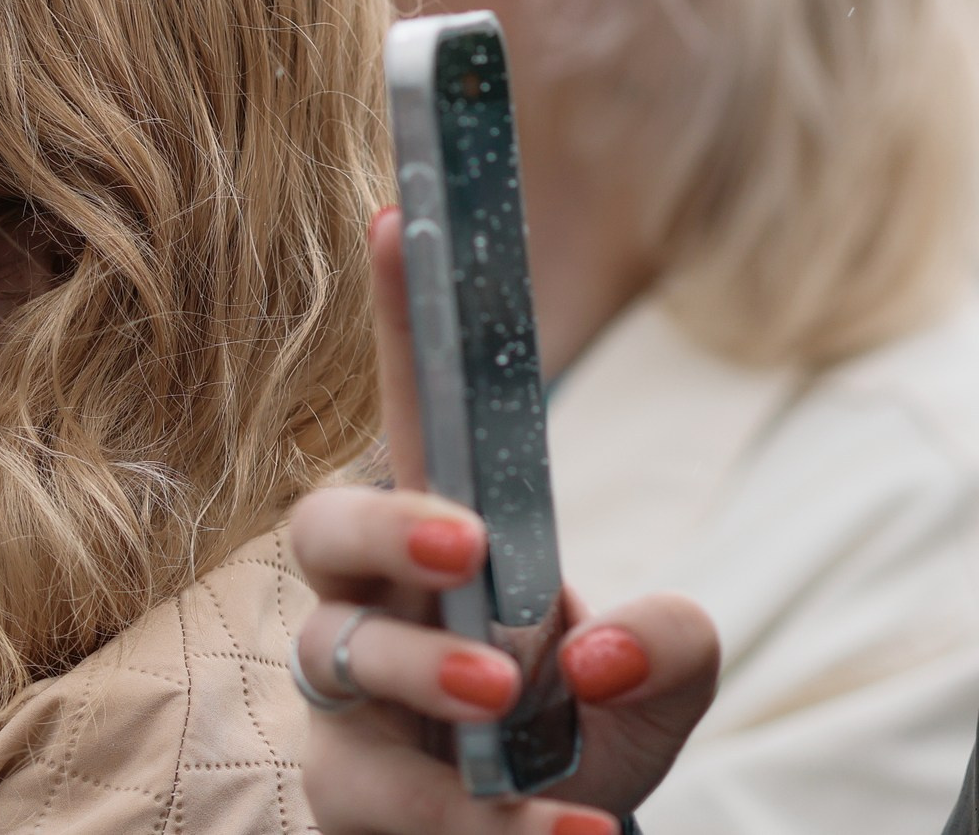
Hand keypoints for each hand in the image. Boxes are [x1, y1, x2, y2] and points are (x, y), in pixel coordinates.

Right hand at [292, 209, 720, 834]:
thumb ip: (669, 639)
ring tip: (505, 701)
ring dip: (422, 668)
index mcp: (440, 537)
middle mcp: (368, 601)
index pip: (413, 412)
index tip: (399, 214)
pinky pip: (397, 798)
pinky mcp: (349, 791)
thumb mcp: (658, 678)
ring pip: (336, 656)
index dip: (401, 317)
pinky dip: (495, 823)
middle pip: (319, 525)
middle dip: (385, 523)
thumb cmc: (574, 728)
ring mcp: (346, 695)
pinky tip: (571, 831)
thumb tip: (595, 651)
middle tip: (468, 542)